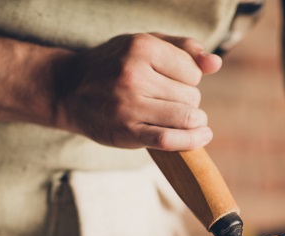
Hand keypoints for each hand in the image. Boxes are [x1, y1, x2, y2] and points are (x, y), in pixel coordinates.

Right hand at [54, 33, 221, 149]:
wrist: (69, 89)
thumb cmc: (114, 64)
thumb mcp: (145, 44)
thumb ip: (183, 49)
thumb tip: (215, 63)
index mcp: (141, 47)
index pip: (193, 71)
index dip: (189, 79)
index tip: (172, 82)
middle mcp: (134, 75)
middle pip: (192, 96)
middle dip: (188, 100)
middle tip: (168, 101)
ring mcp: (129, 106)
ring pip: (187, 117)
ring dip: (193, 120)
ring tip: (186, 118)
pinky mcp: (127, 132)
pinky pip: (170, 140)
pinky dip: (192, 141)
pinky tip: (202, 136)